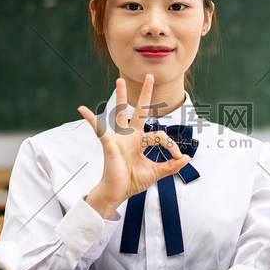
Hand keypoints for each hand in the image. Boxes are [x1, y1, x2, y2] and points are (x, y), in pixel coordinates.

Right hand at [78, 75, 190, 218]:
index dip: (172, 146)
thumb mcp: (156, 173)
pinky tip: (83, 109)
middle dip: (145, 94)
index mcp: (141, 141)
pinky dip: (91, 119)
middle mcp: (130, 136)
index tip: (178, 157)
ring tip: (120, 81)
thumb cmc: (132, 181)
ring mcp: (119, 138)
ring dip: (120, 97)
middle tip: (150, 76)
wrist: (117, 193)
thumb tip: (187, 158)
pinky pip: (99, 129)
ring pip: (121, 113)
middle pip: (139, 111)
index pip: (160, 135)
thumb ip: (171, 166)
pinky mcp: (109, 144)